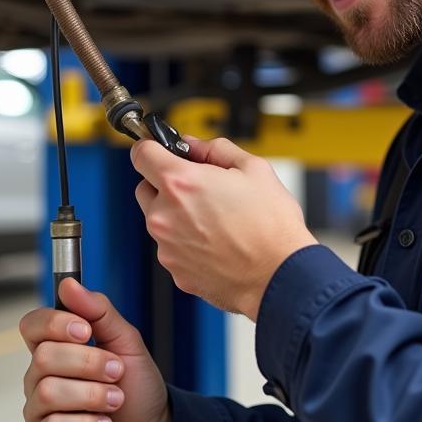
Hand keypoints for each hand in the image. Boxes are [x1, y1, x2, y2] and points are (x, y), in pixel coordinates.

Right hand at [20, 277, 170, 421]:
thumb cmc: (137, 387)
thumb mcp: (127, 343)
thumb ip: (99, 312)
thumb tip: (68, 284)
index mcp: (58, 348)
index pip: (33, 325)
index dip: (55, 324)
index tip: (87, 331)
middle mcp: (41, 377)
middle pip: (44, 357)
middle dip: (89, 363)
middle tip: (117, 372)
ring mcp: (39, 411)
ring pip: (49, 392)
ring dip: (92, 395)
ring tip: (115, 401)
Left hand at [131, 136, 317, 319]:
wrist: (280, 276)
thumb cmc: (271, 227)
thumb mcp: (253, 168)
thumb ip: (215, 149)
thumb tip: (195, 145)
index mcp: (181, 183)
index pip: (141, 154)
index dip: (152, 148)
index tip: (160, 151)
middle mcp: (165, 216)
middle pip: (145, 187)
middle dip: (165, 183)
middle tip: (199, 187)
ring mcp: (167, 247)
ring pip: (158, 220)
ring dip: (176, 214)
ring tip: (215, 219)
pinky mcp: (175, 271)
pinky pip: (171, 247)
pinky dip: (186, 242)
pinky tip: (215, 241)